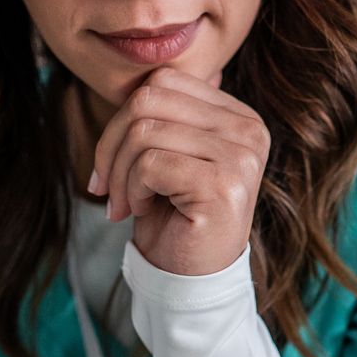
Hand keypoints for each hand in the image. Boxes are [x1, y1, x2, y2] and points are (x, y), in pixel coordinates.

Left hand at [89, 65, 268, 276]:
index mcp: (239, 115)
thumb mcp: (167, 154)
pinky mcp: (224, 185)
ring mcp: (241, 157)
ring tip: (128, 203)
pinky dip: (133, 189)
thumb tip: (145, 76)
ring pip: (144, 131)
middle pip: (148, 100)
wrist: (191, 281)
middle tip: (107, 187)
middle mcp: (249, 129)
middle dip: (111, 145)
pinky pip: (151, 163)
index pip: (162, 82)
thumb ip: (167, 114)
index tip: (112, 164)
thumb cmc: (173, 217)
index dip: (122, 118)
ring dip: (120, 174)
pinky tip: (144, 211)